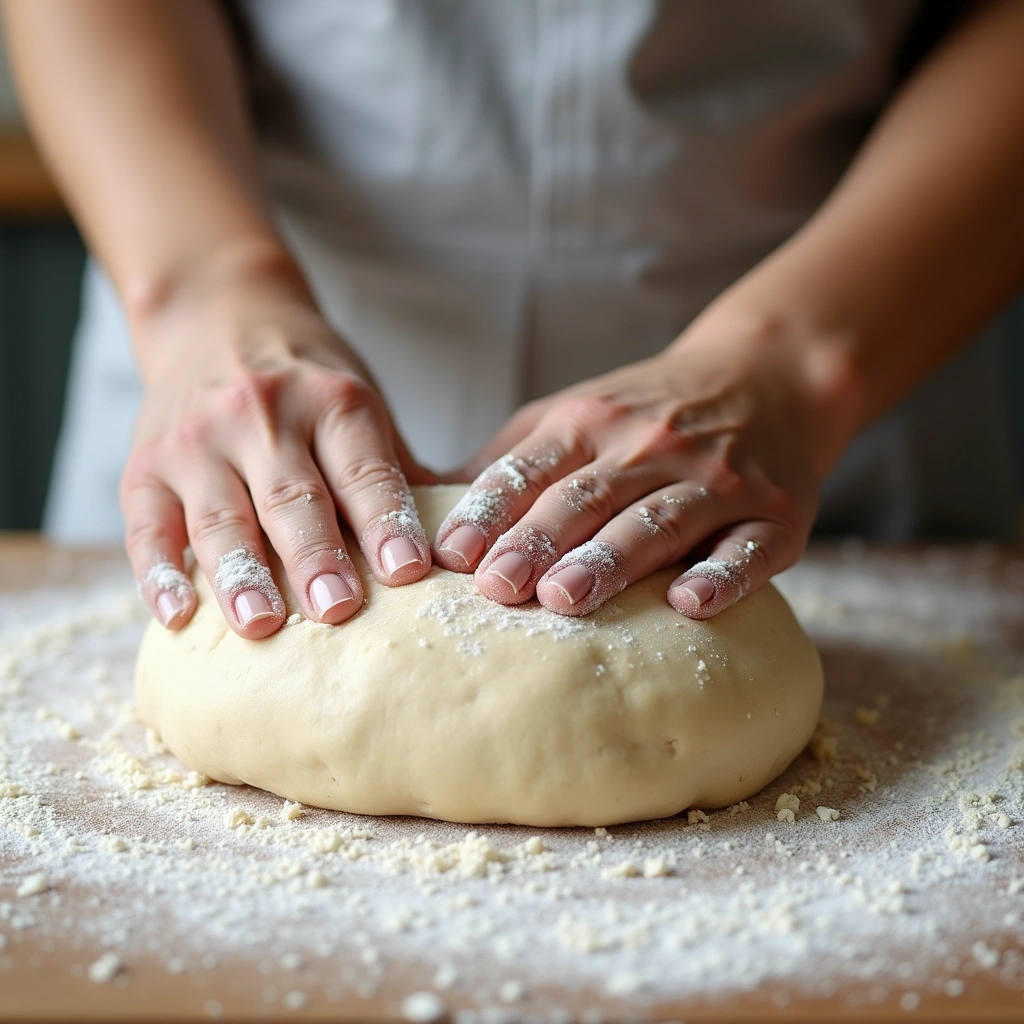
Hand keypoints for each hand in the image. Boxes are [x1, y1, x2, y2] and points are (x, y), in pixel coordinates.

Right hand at [122, 257, 434, 638]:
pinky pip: (147, 525)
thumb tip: (456, 542)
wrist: (217, 316)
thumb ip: (394, 470)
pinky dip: (160, 571)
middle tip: (339, 608)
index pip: (362, 470)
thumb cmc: (307, 380)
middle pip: (292, 496)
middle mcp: (261, 414)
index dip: (385, 520)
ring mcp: (196, 440)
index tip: (408, 570)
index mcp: (331, 401)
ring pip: (220, 515)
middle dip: (316, 555)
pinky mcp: (144, 466)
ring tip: (260, 624)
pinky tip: (178, 612)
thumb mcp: (359, 402)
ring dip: (241, 574)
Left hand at [432, 311, 847, 618]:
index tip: (448, 555)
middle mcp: (649, 447)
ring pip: (654, 522)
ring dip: (609, 560)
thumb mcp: (573, 414)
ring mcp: (716, 480)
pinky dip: (722, 576)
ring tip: (564, 598)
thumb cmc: (647, 412)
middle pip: (585, 497)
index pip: (529, 468)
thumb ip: (510, 458)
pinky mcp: (773, 516)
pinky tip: (690, 605)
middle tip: (495, 587)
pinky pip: (748, 549)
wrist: (767, 376)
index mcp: (589, 425)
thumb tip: (421, 504)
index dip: (489, 511)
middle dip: (537, 540)